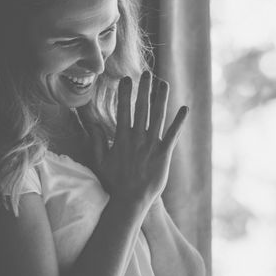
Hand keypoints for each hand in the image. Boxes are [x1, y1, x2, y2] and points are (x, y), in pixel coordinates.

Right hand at [84, 71, 187, 209]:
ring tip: (164, 83)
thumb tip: (90, 123)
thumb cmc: (113, 182)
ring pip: (158, 117)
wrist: (130, 201)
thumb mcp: (99, 160)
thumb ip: (95, 140)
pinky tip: (185, 108)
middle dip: (144, 89)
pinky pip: (173, 134)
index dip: (125, 92)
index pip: (123, 109)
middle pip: (142, 108)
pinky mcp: (164, 154)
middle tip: (147, 74)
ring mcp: (152, 145)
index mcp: (122, 138)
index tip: (126, 78)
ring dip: (162, 99)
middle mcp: (138, 138)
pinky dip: (179, 121)